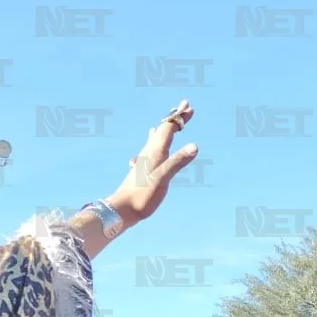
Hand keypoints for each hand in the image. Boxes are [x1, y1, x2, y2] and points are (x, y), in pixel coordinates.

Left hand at [105, 101, 197, 227]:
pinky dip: (157, 139)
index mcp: (155, 152)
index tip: (189, 107)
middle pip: (163, 130)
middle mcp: (149, 152)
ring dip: (166, 128)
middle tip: (186, 108)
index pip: (168, 128)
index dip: (179, 118)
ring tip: (171, 121)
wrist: (122, 209)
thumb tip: (194, 146)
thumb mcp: (163, 179)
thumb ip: (178, 162)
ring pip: (156, 137)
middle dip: (175, 119)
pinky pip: (151, 146)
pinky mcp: (141, 168)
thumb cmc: (142, 195)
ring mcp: (144, 159)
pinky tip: (151, 142)